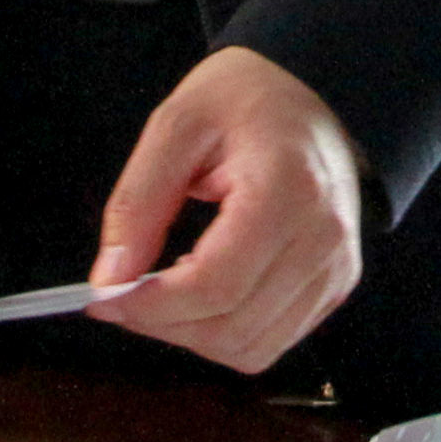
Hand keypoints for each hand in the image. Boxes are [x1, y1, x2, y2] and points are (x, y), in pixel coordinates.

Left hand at [86, 44, 365, 373]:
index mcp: (289, 188)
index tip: (103, 299)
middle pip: (233, 326)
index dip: (152, 306)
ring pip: (252, 348)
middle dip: (164, 325)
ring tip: (162, 293)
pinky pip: (273, 340)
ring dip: (193, 336)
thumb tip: (109, 280)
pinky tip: (203, 291)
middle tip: (120, 297)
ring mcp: (337, 266)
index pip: (216, 283)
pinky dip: (226, 333)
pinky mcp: (336, 284)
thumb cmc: (244, 99)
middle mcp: (325, 237)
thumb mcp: (175, 127)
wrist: (312, 93)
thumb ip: (137, 204)